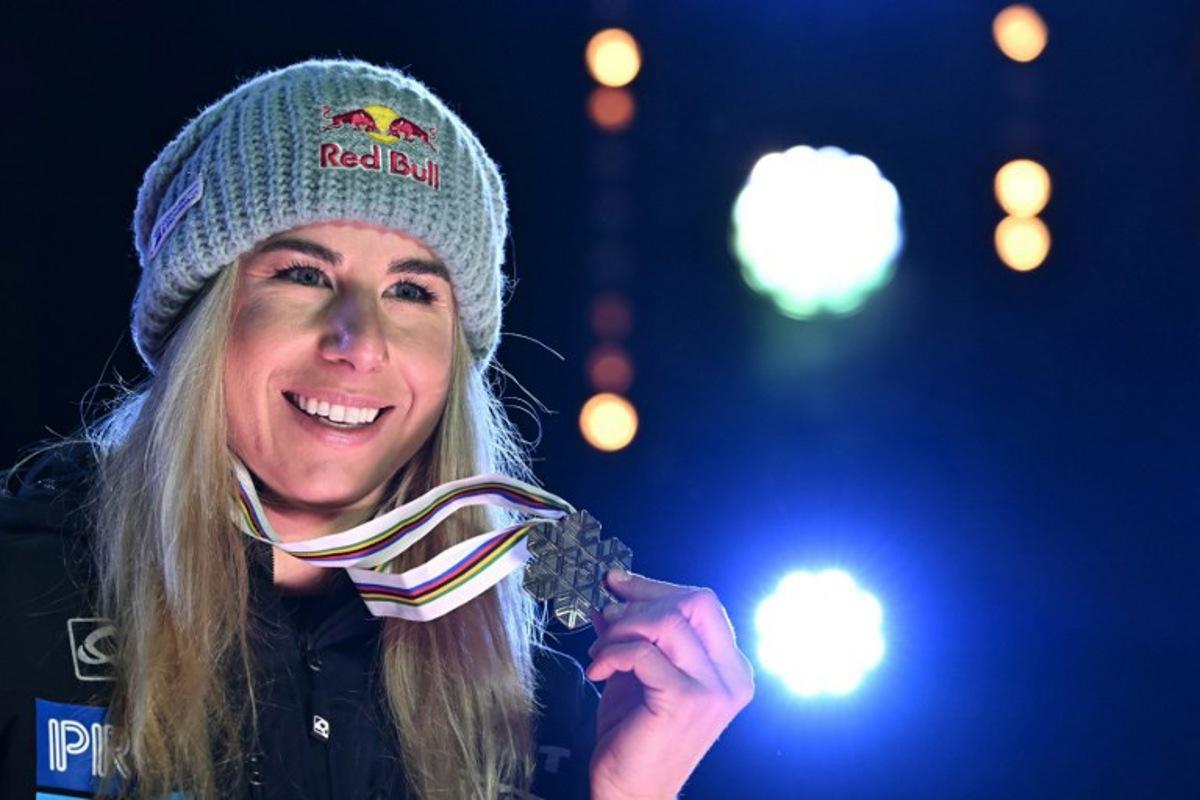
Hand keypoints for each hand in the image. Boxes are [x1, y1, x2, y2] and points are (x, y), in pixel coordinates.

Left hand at [585, 569, 754, 799]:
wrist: (631, 792)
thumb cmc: (636, 736)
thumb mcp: (637, 672)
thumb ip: (633, 633)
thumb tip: (609, 595)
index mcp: (729, 666)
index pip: (703, 603)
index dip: (656, 586)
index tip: (617, 583)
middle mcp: (732, 676)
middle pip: (696, 601)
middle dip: (644, 598)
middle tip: (607, 614)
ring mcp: (713, 689)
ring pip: (669, 621)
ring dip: (623, 626)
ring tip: (599, 648)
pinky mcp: (686, 701)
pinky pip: (644, 652)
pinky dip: (612, 653)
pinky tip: (596, 671)